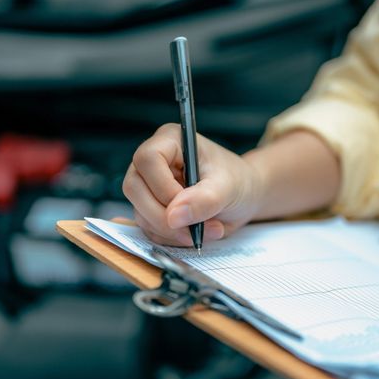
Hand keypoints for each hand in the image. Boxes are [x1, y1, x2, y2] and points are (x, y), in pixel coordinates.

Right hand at [122, 123, 261, 245]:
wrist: (243, 197)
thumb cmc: (237, 182)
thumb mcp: (228, 188)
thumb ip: (204, 200)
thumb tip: (174, 215)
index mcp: (170, 140)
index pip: (148, 159)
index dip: (162, 187)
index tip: (187, 205)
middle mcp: (153, 161)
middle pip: (134, 188)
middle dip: (163, 217)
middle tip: (194, 230)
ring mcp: (148, 186)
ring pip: (140, 213)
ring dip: (172, 231)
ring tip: (207, 229)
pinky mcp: (150, 208)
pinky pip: (148, 229)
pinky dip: (171, 238)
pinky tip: (195, 233)